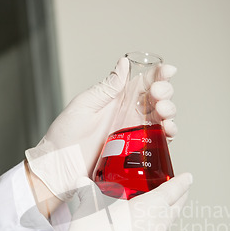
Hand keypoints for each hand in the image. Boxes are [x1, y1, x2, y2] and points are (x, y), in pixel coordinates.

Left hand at [25, 57, 177, 201]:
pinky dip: (168, 133)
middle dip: (165, 92)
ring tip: (163, 111)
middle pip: (157, 99)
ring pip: (162, 118)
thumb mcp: (84, 106)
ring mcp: (134, 133)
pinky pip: (159, 141)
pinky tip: (168, 129)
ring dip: (169, 111)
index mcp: (116, 100)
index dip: (158, 74)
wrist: (60, 167)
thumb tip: (124, 63)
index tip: (167, 71)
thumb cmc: (65, 137)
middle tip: (157, 95)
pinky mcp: (136, 152)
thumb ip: (106, 88)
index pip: (143, 82)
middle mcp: (128, 115)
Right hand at [64, 173, 191, 230]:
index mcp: (151, 207)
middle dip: (179, 199)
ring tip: (145, 219)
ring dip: (158, 223)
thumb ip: (88, 193)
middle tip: (179, 193)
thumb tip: (82, 183)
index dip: (182, 182)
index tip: (188, 178)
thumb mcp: (88, 208)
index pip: (174, 190)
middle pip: (175, 210)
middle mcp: (159, 228)